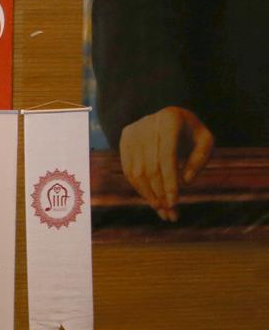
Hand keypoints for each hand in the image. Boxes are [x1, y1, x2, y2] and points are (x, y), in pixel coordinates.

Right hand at [118, 106, 214, 221]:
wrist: (168, 115)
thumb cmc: (191, 131)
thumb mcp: (205, 140)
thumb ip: (200, 158)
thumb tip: (184, 182)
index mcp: (170, 120)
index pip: (166, 157)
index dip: (169, 182)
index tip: (174, 203)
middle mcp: (146, 125)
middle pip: (149, 168)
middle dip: (159, 193)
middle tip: (170, 213)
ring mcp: (132, 133)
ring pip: (136, 172)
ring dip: (148, 195)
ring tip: (162, 211)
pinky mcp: (124, 140)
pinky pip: (128, 170)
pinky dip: (139, 188)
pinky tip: (151, 199)